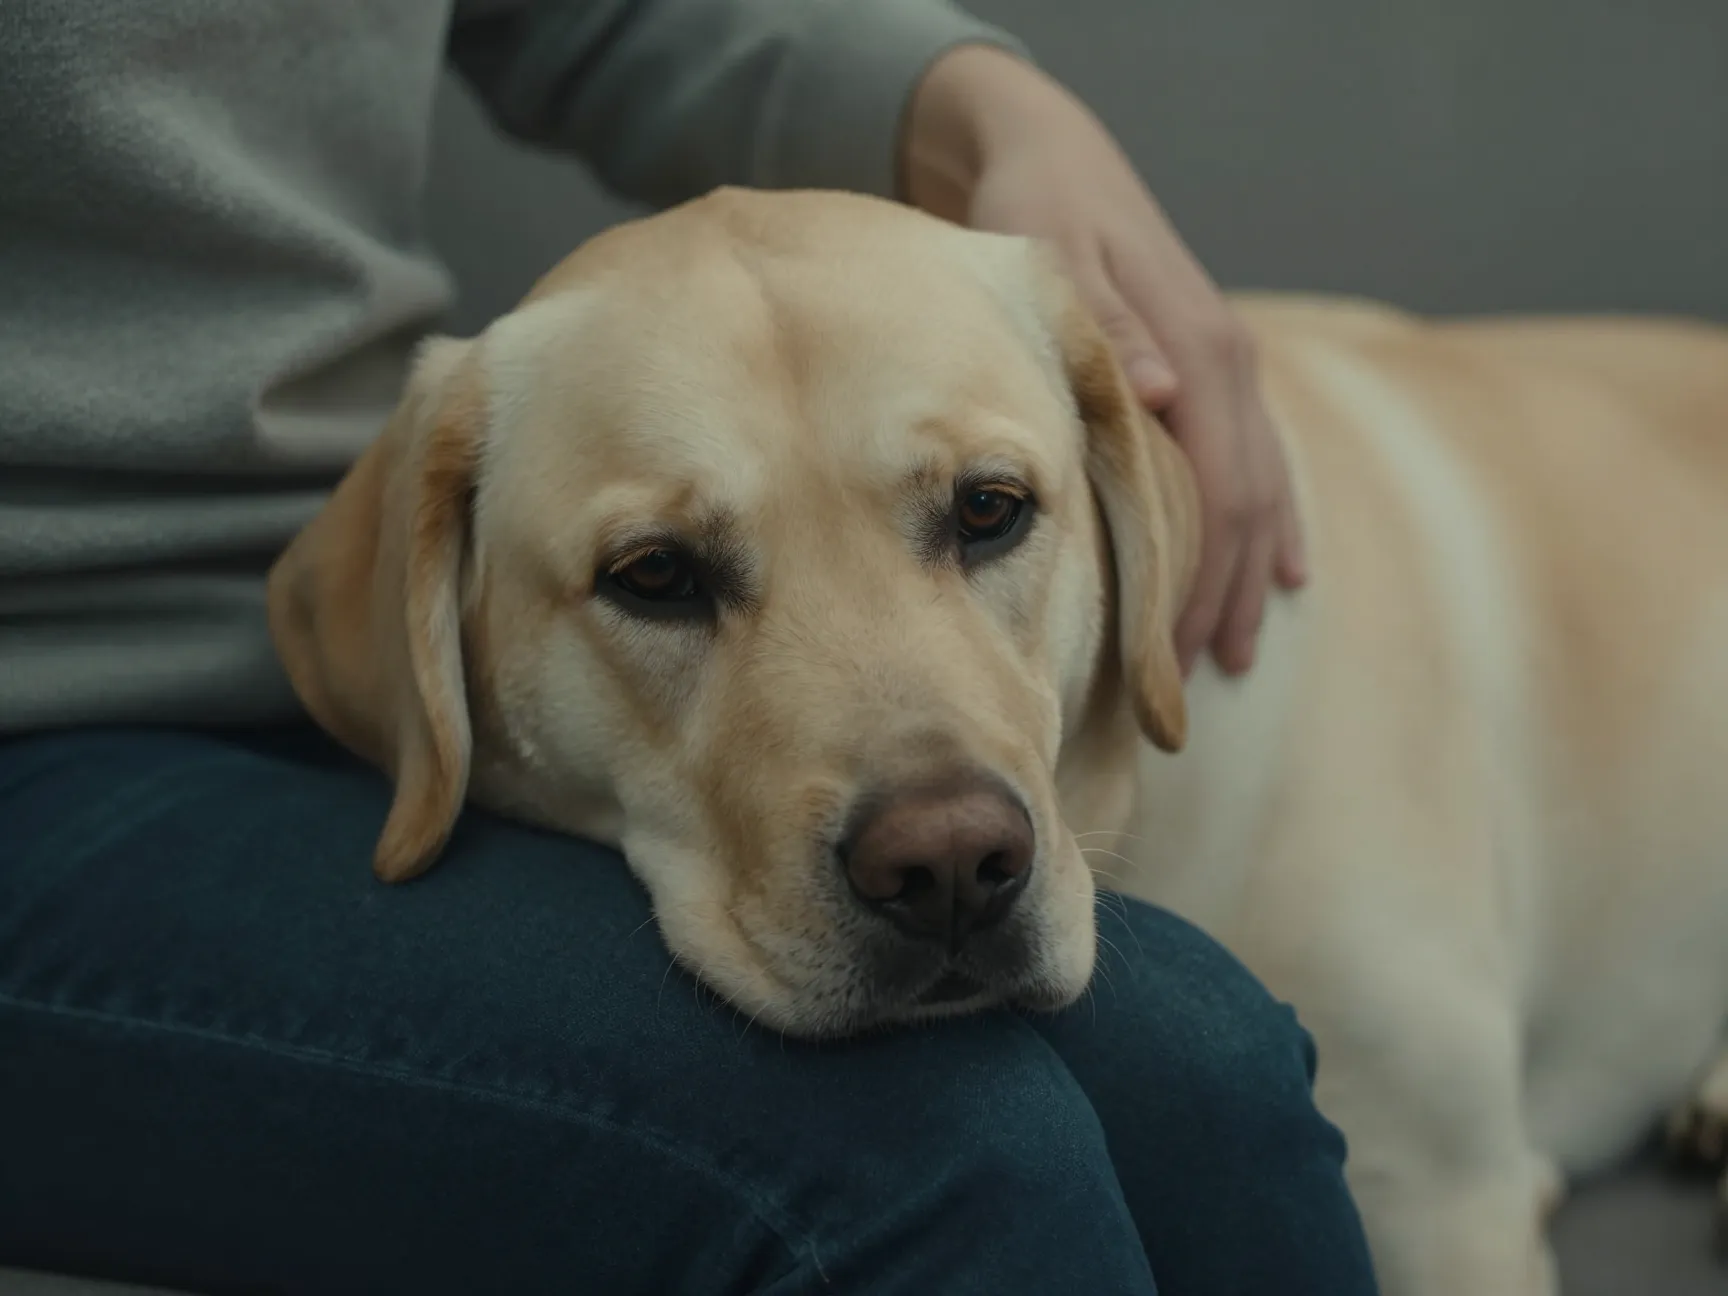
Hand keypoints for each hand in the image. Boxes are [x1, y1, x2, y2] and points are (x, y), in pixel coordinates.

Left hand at [900, 45, 1305, 675]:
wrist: (1050, 155)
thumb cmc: (1037, 210)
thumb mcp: (1056, 255)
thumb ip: (1113, 326)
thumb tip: (1166, 393)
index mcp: (1197, 348)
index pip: (1213, 491)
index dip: (1194, 581)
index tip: (1164, 659)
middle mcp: (1227, 363)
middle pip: (1244, 506)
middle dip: (1219, 597)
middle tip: (1191, 684)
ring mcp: (1228, 366)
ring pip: (1260, 491)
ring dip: (1246, 574)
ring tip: (1233, 653)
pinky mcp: (1214, 368)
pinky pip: (1258, 460)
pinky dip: (1268, 524)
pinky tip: (1278, 573)